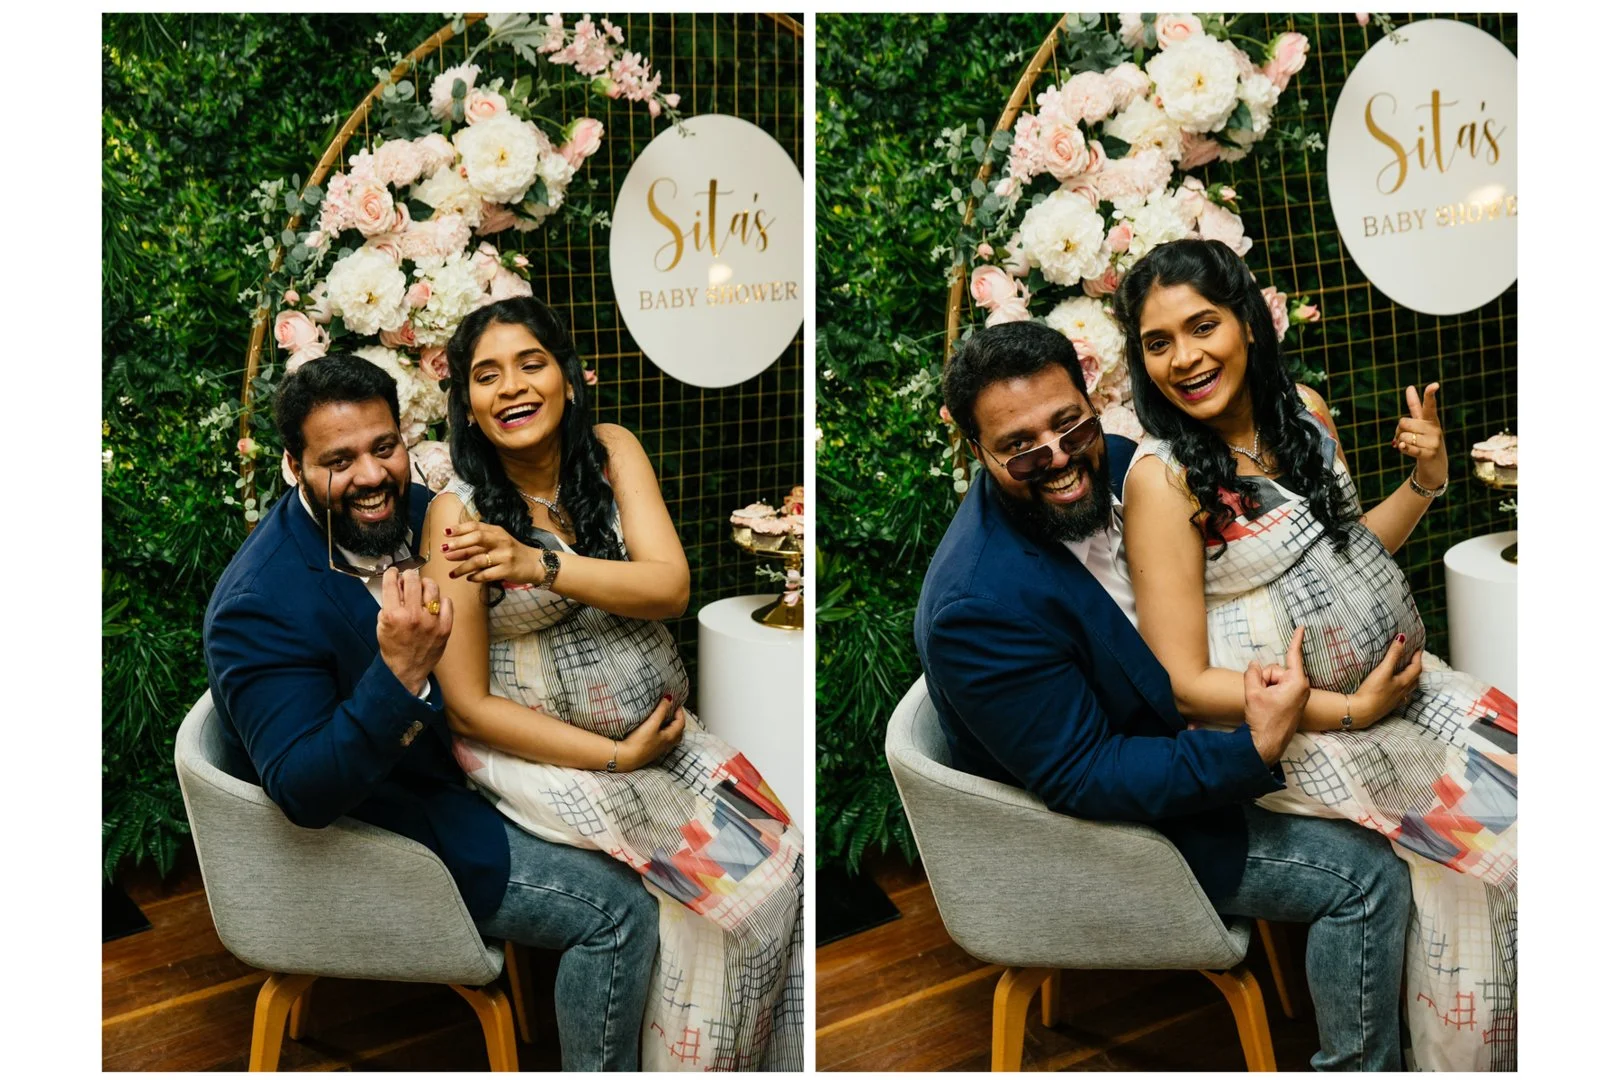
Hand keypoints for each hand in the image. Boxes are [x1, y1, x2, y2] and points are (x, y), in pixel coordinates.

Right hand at [376, 567, 452, 696]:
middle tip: (409, 577)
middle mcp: (413, 616)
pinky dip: (440, 601)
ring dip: (425, 584)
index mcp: (393, 615)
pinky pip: (447, 602)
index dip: (393, 573)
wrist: (407, 671)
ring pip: (432, 587)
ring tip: (422, 589)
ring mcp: (431, 622)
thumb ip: (389, 603)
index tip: (395, 572)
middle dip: (409, 575)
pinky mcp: (445, 627)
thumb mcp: (381, 625)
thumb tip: (398, 584)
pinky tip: (434, 605)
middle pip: (413, 580)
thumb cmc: (393, 648)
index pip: (392, 583)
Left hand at [442, 521, 541, 583]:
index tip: (445, 532)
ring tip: (451, 574)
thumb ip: (476, 546)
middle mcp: (501, 540)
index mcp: (497, 531)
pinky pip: (487, 574)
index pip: (476, 526)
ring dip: (462, 567)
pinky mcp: (508, 570)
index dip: (459, 529)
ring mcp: (505, 555)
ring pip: (479, 560)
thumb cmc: (512, 552)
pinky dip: (475, 577)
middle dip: (459, 544)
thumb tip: (450, 550)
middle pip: (477, 538)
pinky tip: (469, 578)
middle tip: (444, 550)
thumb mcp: (497, 543)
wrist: (535, 564)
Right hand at [613, 695, 686, 770]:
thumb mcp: (652, 723)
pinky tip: (656, 731)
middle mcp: (667, 744)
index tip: (676, 703)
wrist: (626, 758)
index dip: (680, 712)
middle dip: (678, 720)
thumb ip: (661, 710)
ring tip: (666, 720)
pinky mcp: (651, 751)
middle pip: (678, 731)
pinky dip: (664, 733)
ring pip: (671, 737)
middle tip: (674, 711)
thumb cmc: (639, 742)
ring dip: (671, 728)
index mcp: (669, 737)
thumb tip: (669, 699)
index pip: (680, 723)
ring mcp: (659, 749)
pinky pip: (663, 741)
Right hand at [1243, 627, 1308, 764]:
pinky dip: (1269, 693)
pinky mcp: (1293, 701)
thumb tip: (1254, 665)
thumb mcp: (1253, 692)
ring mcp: (1298, 695)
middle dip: (1265, 678)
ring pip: (1275, 680)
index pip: (1294, 655)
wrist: (1267, 743)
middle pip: (1276, 670)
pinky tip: (1267, 706)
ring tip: (1264, 704)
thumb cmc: (1264, 719)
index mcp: (1296, 682)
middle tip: (1261, 695)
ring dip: (1265, 688)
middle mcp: (1301, 687)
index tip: (1303, 626)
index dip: (1297, 639)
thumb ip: (1253, 673)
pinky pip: (1277, 688)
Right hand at [1348, 634, 1422, 726]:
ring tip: (1409, 673)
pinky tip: (1398, 691)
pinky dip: (1403, 690)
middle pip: (1415, 678)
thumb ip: (1393, 655)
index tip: (1418, 648)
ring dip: (1412, 679)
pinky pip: (1402, 697)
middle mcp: (1403, 692)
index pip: (1416, 667)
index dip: (1417, 657)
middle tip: (1414, 659)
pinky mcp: (1388, 706)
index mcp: (1403, 682)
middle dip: (1416, 667)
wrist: (1361, 712)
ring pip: (1410, 688)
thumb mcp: (1383, 670)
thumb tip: (1402, 639)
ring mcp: (1396, 700)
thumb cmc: (1372, 691)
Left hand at [1393, 382, 1447, 489]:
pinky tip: (1403, 447)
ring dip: (1401, 442)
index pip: (1430, 405)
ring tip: (1411, 446)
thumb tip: (1410, 387)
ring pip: (1403, 436)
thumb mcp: (1422, 423)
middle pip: (1403, 422)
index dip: (1430, 394)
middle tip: (1407, 437)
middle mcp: (1435, 429)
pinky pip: (1409, 447)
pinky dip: (1403, 448)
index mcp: (1432, 419)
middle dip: (1399, 430)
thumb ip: (1415, 406)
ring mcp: (1434, 442)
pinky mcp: (1429, 454)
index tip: (1434, 385)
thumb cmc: (1425, 440)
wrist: (1436, 465)